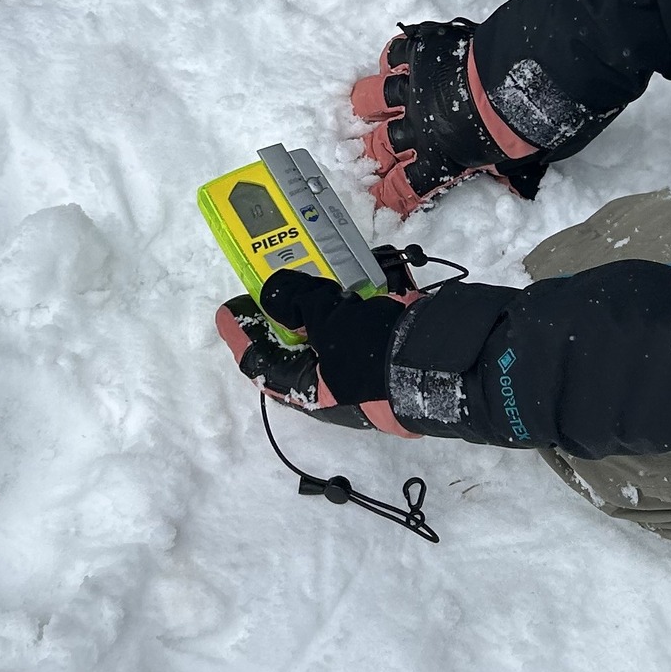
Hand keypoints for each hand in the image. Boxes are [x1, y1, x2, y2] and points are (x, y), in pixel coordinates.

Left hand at [215, 269, 415, 434]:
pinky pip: (356, 329)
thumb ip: (298, 303)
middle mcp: (329, 386)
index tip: (228, 311)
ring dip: (318, 309)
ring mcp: (358, 372)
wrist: (442, 363)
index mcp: (308, 389)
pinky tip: (352, 285)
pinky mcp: (383, 354)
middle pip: (294, 349)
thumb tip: (272, 294)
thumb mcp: (330, 322)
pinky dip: (349, 307)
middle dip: (282, 318)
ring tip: (311, 281)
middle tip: (271, 289)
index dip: (242, 335)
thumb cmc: (376, 352)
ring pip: (326, 337)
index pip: (261, 363)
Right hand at [351, 20, 548, 217]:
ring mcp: (415, 90)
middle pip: (381, 144)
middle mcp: (418, 126)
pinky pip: (396, 55)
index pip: (405, 185)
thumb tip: (516, 186)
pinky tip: (390, 62)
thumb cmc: (513, 130)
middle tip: (362, 155)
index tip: (375, 197)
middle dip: (371, 153)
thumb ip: (498, 172)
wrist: (512, 91)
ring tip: (361, 105)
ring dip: (368, 104)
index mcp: (438, 159)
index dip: (388, 194)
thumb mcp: (506, 163)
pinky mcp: (421, 57)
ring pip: (376, 98)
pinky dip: (393, 58)